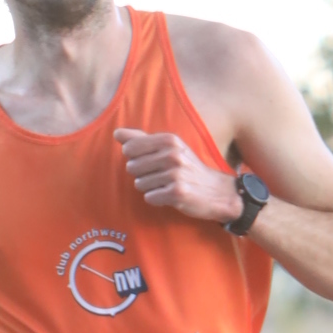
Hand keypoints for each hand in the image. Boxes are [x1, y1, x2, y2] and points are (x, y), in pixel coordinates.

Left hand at [117, 126, 239, 220]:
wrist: (216, 191)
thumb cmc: (188, 168)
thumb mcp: (169, 147)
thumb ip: (141, 139)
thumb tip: (116, 133)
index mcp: (169, 140)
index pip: (130, 148)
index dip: (134, 158)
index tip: (150, 161)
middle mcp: (172, 154)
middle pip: (132, 167)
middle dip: (143, 175)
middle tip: (161, 175)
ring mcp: (175, 174)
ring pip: (139, 184)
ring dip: (150, 188)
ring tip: (167, 185)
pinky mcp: (177, 193)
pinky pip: (149, 197)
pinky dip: (157, 199)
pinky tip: (170, 196)